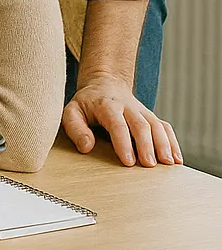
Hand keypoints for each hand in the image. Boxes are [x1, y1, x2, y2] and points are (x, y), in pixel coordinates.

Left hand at [62, 77, 181, 166]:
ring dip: (164, 144)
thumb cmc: (86, 104)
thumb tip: (86, 146)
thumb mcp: (72, 111)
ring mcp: (142, 111)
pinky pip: (165, 127)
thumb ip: (75, 128)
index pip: (117, 124)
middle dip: (146, 145)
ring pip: (156, 125)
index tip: (128, 161)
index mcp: (106, 105)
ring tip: (168, 163)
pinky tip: (177, 159)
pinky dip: (173, 142)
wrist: (104, 84)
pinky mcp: (151, 117)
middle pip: (140, 124)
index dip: (123, 142)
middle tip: (149, 165)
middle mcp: (127, 107)